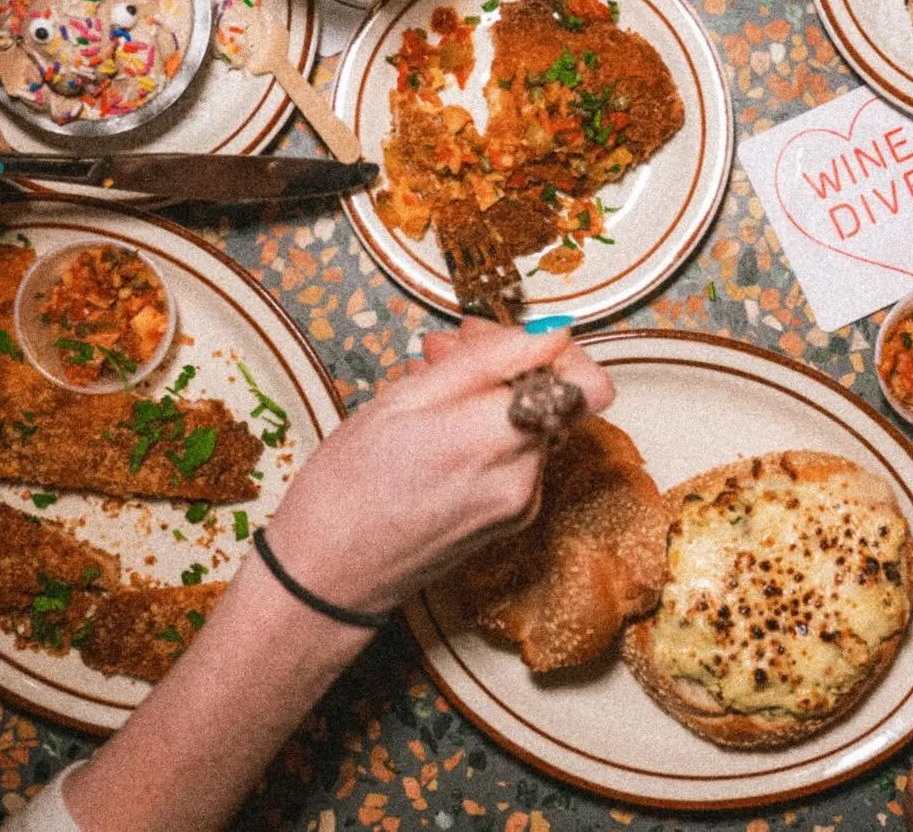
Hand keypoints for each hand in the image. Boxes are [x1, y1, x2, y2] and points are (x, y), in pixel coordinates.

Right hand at [262, 319, 614, 614]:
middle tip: (448, 347)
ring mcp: (522, 504)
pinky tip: (437, 422)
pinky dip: (488, 429)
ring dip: (494, 394)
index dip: (558, 353)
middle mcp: (524, 477)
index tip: (508, 341)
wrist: (324, 579)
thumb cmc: (347, 487)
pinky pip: (517, 455)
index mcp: (496, 442)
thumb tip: (554, 333)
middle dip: (512, 364)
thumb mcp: (404, 399)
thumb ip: (489, 361)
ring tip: (429, 380)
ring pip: (535, 423)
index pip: (587, 387)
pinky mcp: (512, 519)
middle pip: (555, 398)